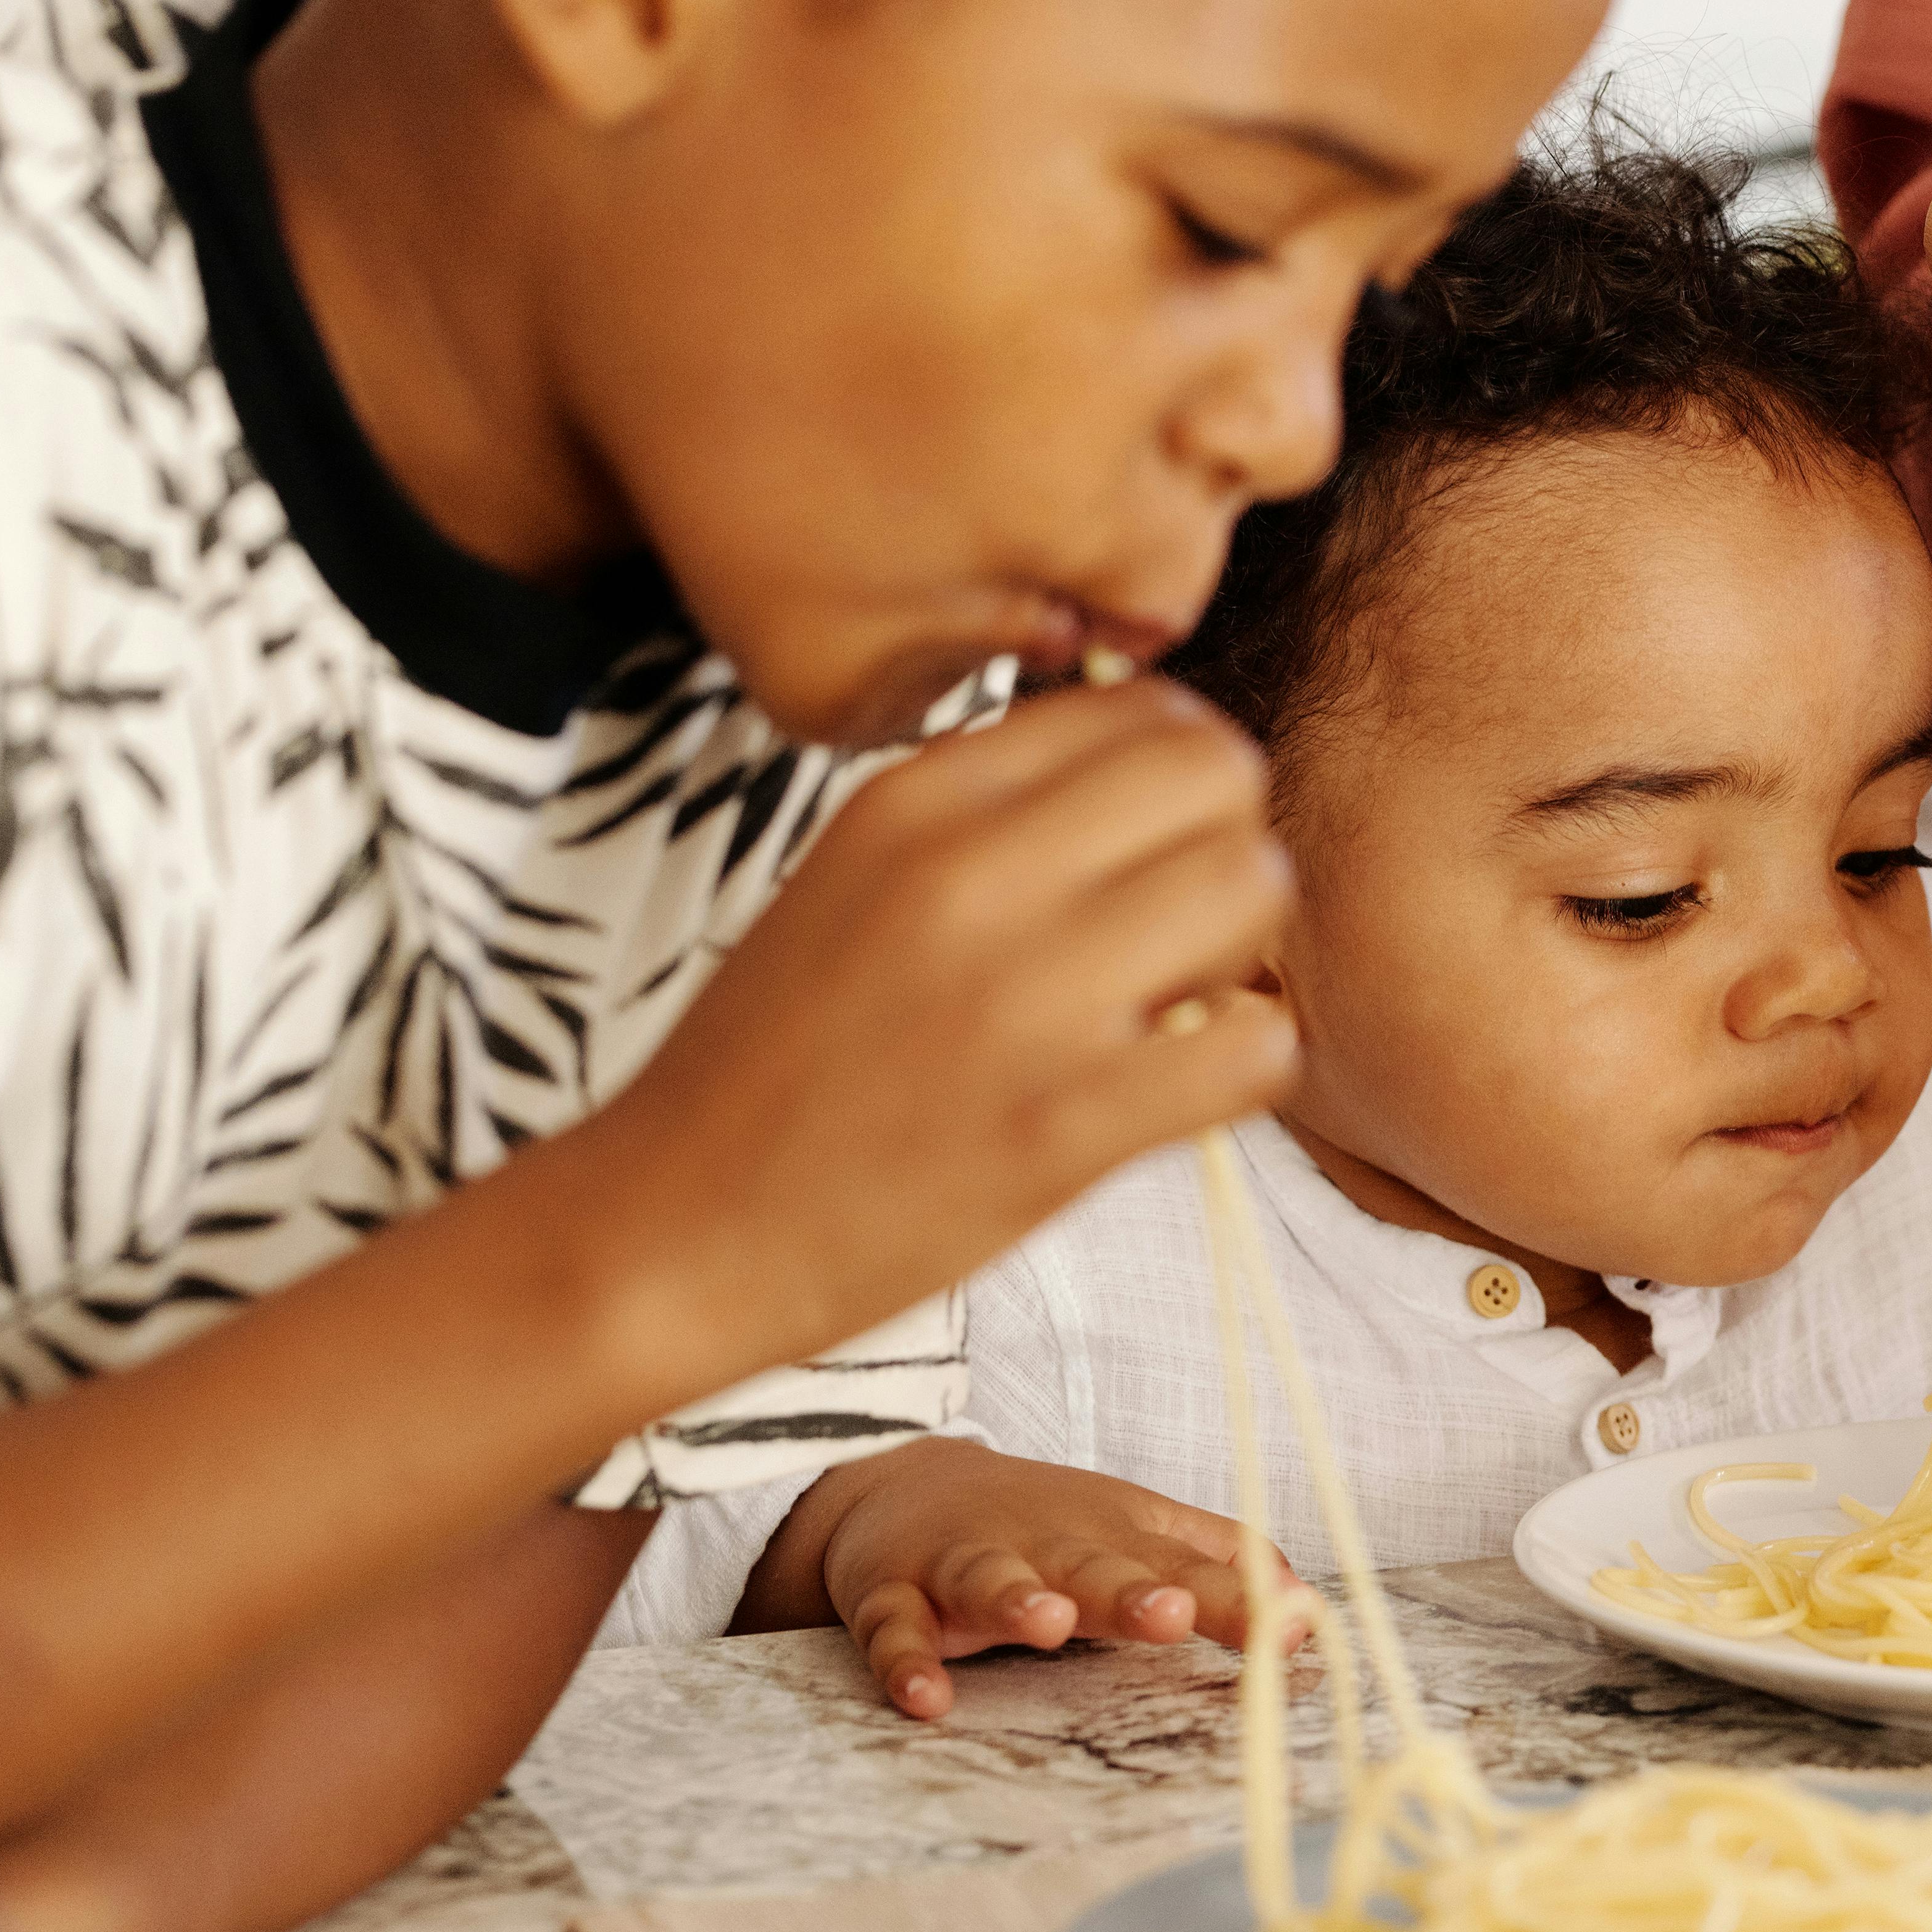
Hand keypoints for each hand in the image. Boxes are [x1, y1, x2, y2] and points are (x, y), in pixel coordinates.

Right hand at [574, 678, 1296, 1380]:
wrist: (675, 1223)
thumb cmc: (780, 1057)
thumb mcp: (861, 874)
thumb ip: (994, 813)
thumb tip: (1154, 770)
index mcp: (921, 798)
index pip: (1145, 709)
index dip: (1183, 777)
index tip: (1156, 848)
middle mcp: (972, 873)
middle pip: (1222, 776)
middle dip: (1228, 847)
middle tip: (1180, 932)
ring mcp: (1021, 999)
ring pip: (1254, 889)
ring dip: (1245, 954)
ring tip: (1177, 1011)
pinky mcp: (1061, 1124)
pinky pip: (1256, 1045)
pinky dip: (1250, 1064)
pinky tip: (1184, 1088)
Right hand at [775, 1438, 1296, 1718]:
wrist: (902, 1484)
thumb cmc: (1045, 1522)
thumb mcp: (1136, 1528)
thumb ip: (1218, 1562)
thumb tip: (1307, 1604)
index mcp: (1113, 1536)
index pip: (1187, 1568)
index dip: (1239, 1600)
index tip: (1292, 1629)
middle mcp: (1045, 1547)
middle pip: (1093, 1567)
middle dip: (1132, 1591)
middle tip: (1172, 1614)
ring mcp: (966, 1567)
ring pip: (991, 1580)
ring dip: (1019, 1601)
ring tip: (1048, 1623)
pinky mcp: (893, 1596)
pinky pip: (896, 1632)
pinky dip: (907, 1662)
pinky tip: (927, 1698)